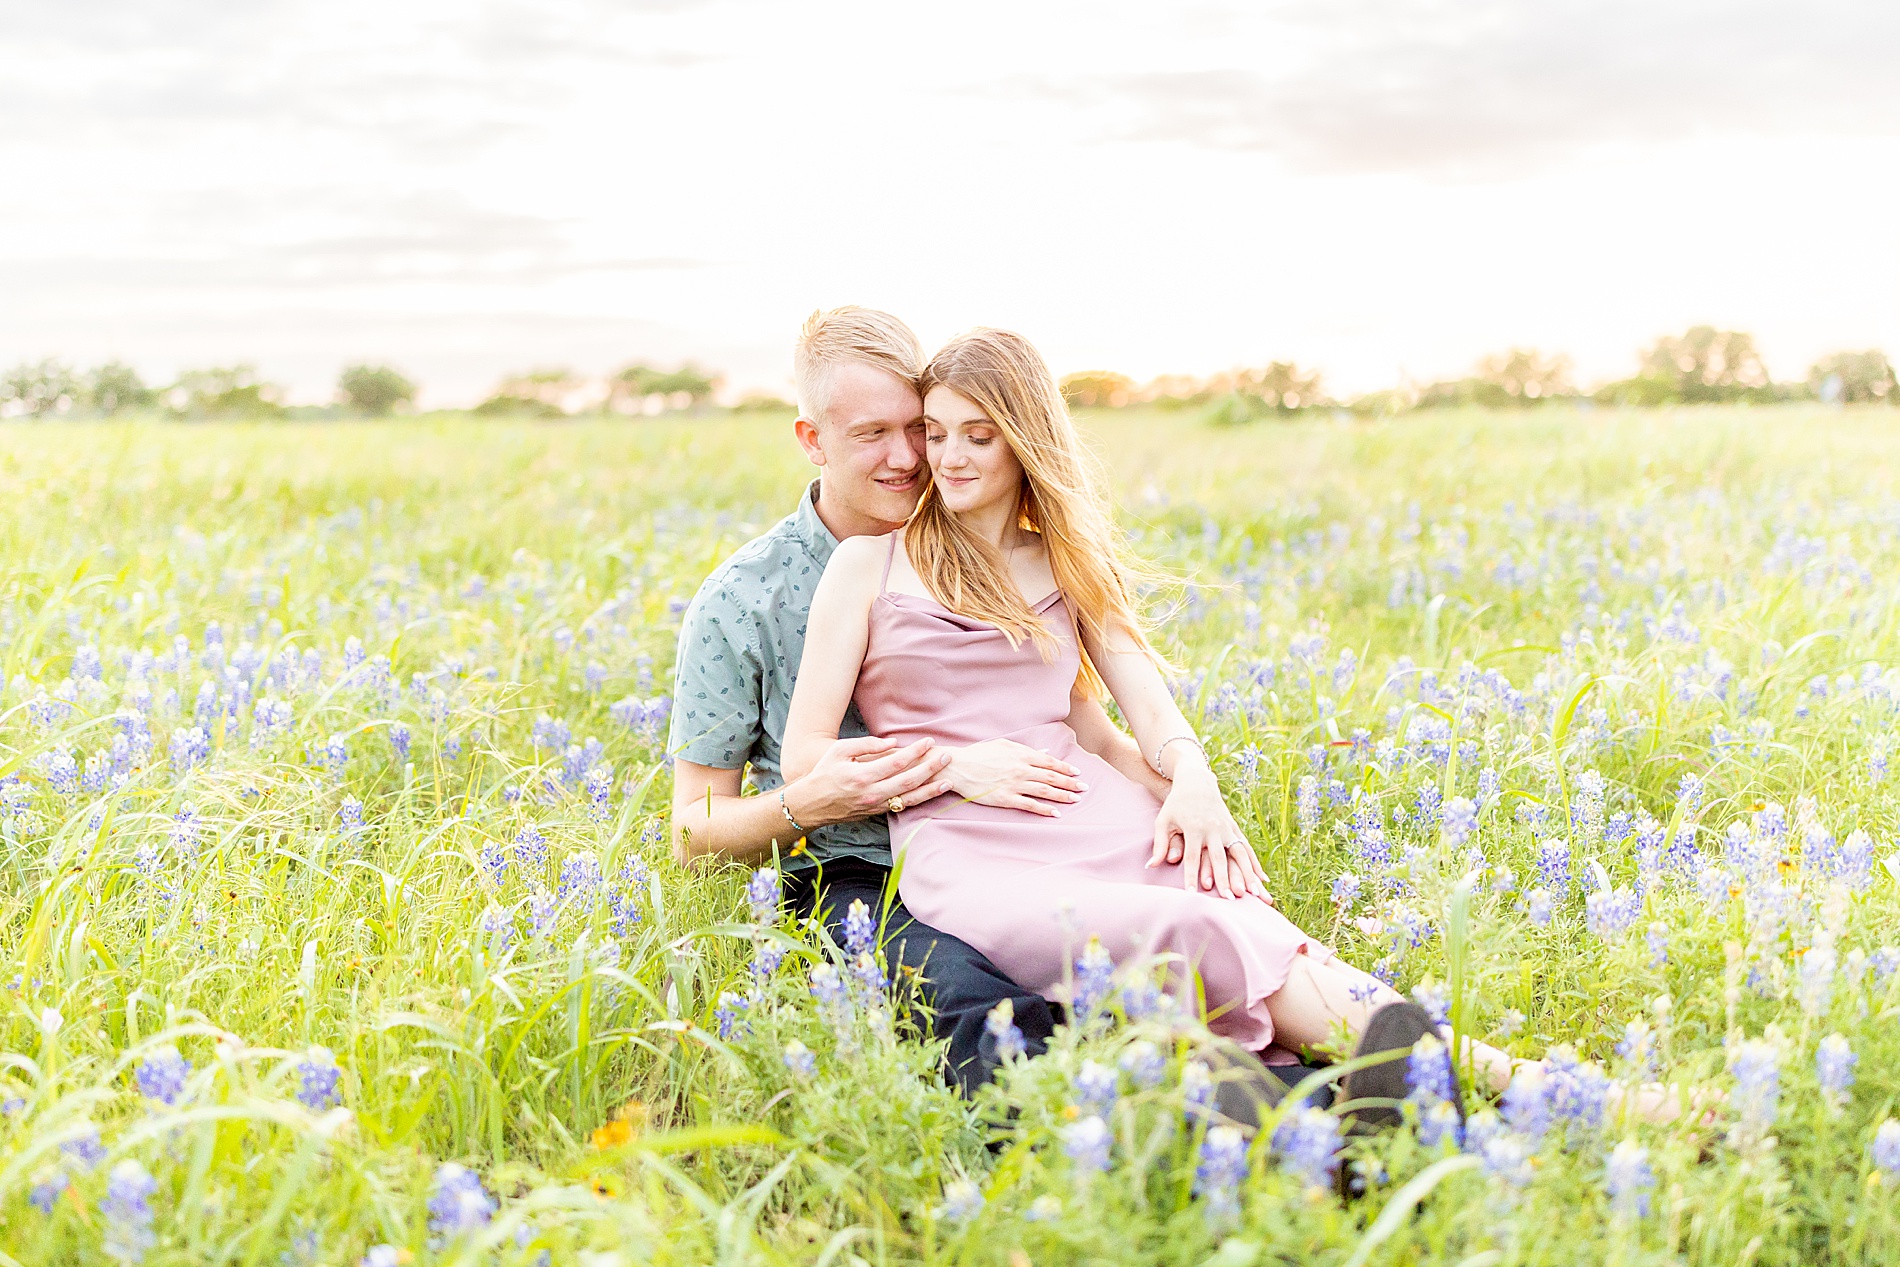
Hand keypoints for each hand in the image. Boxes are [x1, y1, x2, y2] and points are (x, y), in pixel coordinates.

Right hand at [785, 736, 952, 826]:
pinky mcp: (877, 813)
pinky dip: (919, 800)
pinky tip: (931, 793)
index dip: (916, 751)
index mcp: (862, 775)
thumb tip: (893, 743)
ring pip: (910, 798)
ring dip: (931, 789)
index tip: (929, 742)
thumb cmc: (824, 773)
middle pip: (909, 780)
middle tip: (947, 757)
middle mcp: (872, 793)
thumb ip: (867, 745)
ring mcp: (876, 806)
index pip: (897, 762)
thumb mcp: (840, 751)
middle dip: (930, 768)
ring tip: (949, 780)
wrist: (812, 804)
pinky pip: (903, 807)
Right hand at [940, 739, 1087, 815]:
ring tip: (1076, 800)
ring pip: (1044, 791)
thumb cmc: (980, 754)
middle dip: (1070, 783)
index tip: (1077, 772)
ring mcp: (1014, 784)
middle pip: (1052, 777)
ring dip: (1062, 796)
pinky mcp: (1006, 798)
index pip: (1050, 762)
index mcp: (1021, 754)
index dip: (1066, 767)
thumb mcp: (1004, 745)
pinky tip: (1055, 813)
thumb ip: (1025, 749)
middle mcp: (1021, 769)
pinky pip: (1030, 805)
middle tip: (1084, 788)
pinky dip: (1044, 809)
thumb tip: (1044, 753)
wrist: (959, 767)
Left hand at [1148, 764, 1271, 901]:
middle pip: (1219, 858)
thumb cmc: (1175, 804)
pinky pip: (1246, 848)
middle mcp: (1212, 829)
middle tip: (1228, 899)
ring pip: (1238, 854)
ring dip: (1246, 874)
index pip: (1192, 857)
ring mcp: (1226, 828)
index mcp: (1193, 828)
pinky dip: (1255, 864)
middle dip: (1224, 879)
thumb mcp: (1163, 821)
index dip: (1191, 876)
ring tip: (1253, 894)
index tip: (1191, 895)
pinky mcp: (1234, 828)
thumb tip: (1150, 866)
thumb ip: (1159, 844)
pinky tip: (1262, 880)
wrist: (1196, 782)